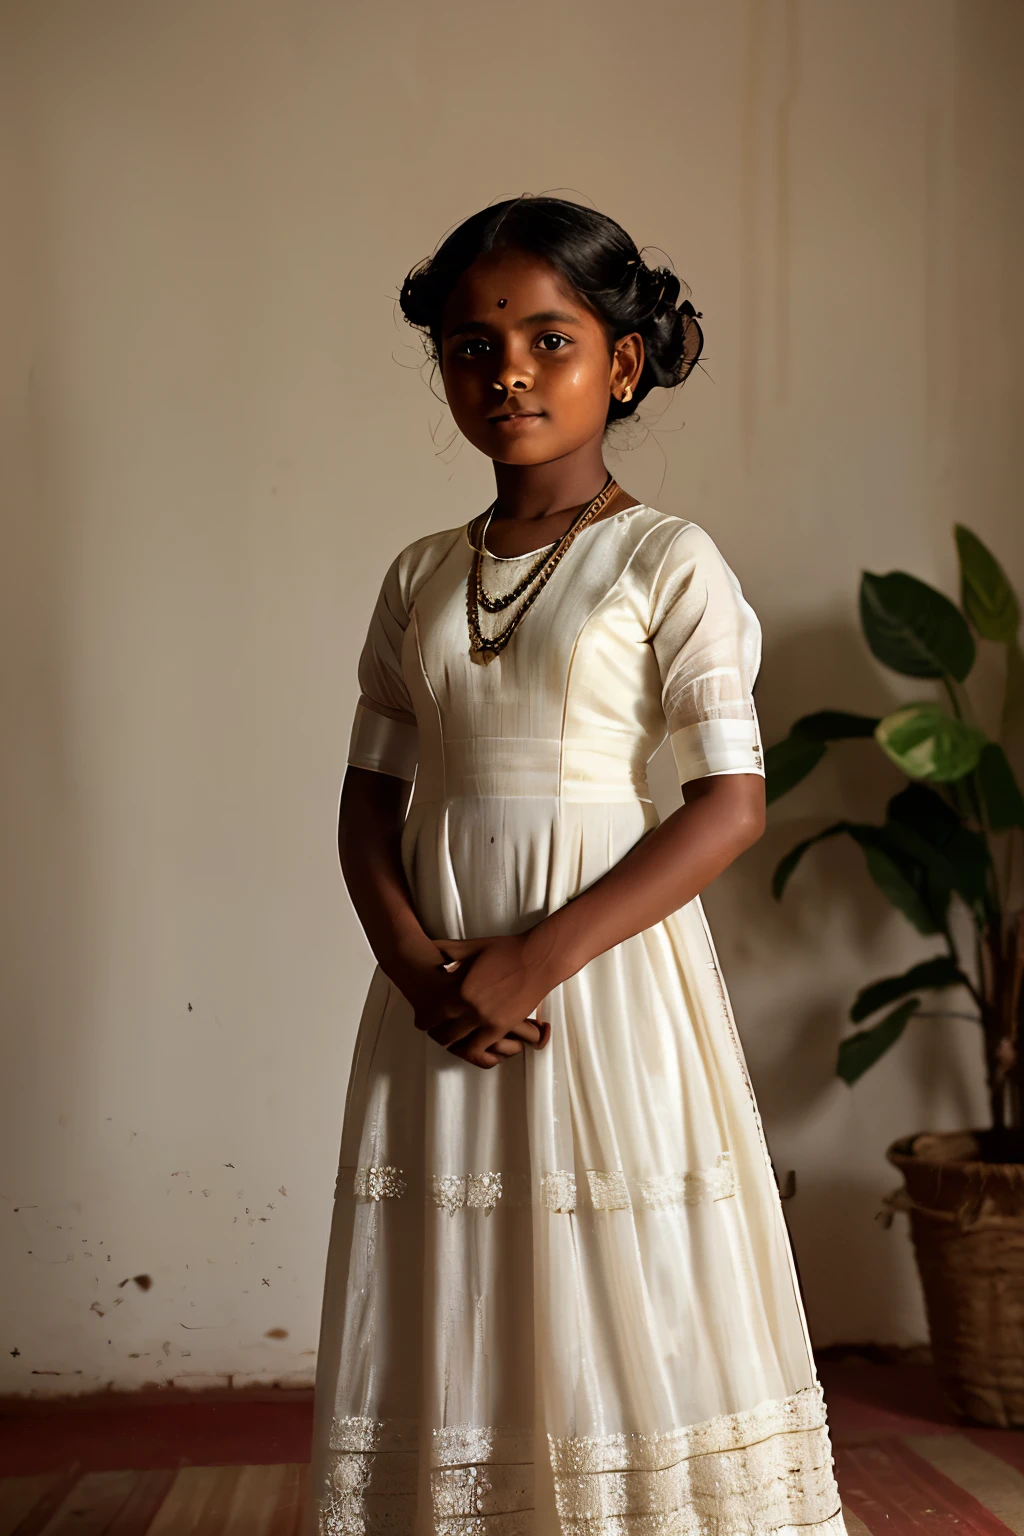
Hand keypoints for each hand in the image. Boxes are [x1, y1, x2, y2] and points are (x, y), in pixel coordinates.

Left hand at [428, 935, 552, 1069]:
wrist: (538, 958)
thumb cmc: (506, 949)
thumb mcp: (473, 947)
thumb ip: (449, 950)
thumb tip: (431, 947)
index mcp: (459, 989)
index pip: (432, 1015)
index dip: (425, 1021)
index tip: (424, 1021)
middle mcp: (470, 1008)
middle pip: (443, 1034)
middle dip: (438, 1036)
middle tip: (438, 1033)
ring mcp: (487, 1019)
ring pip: (461, 1046)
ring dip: (457, 1046)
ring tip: (457, 1042)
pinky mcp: (503, 1027)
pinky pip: (483, 1049)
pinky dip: (477, 1052)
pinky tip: (476, 1045)